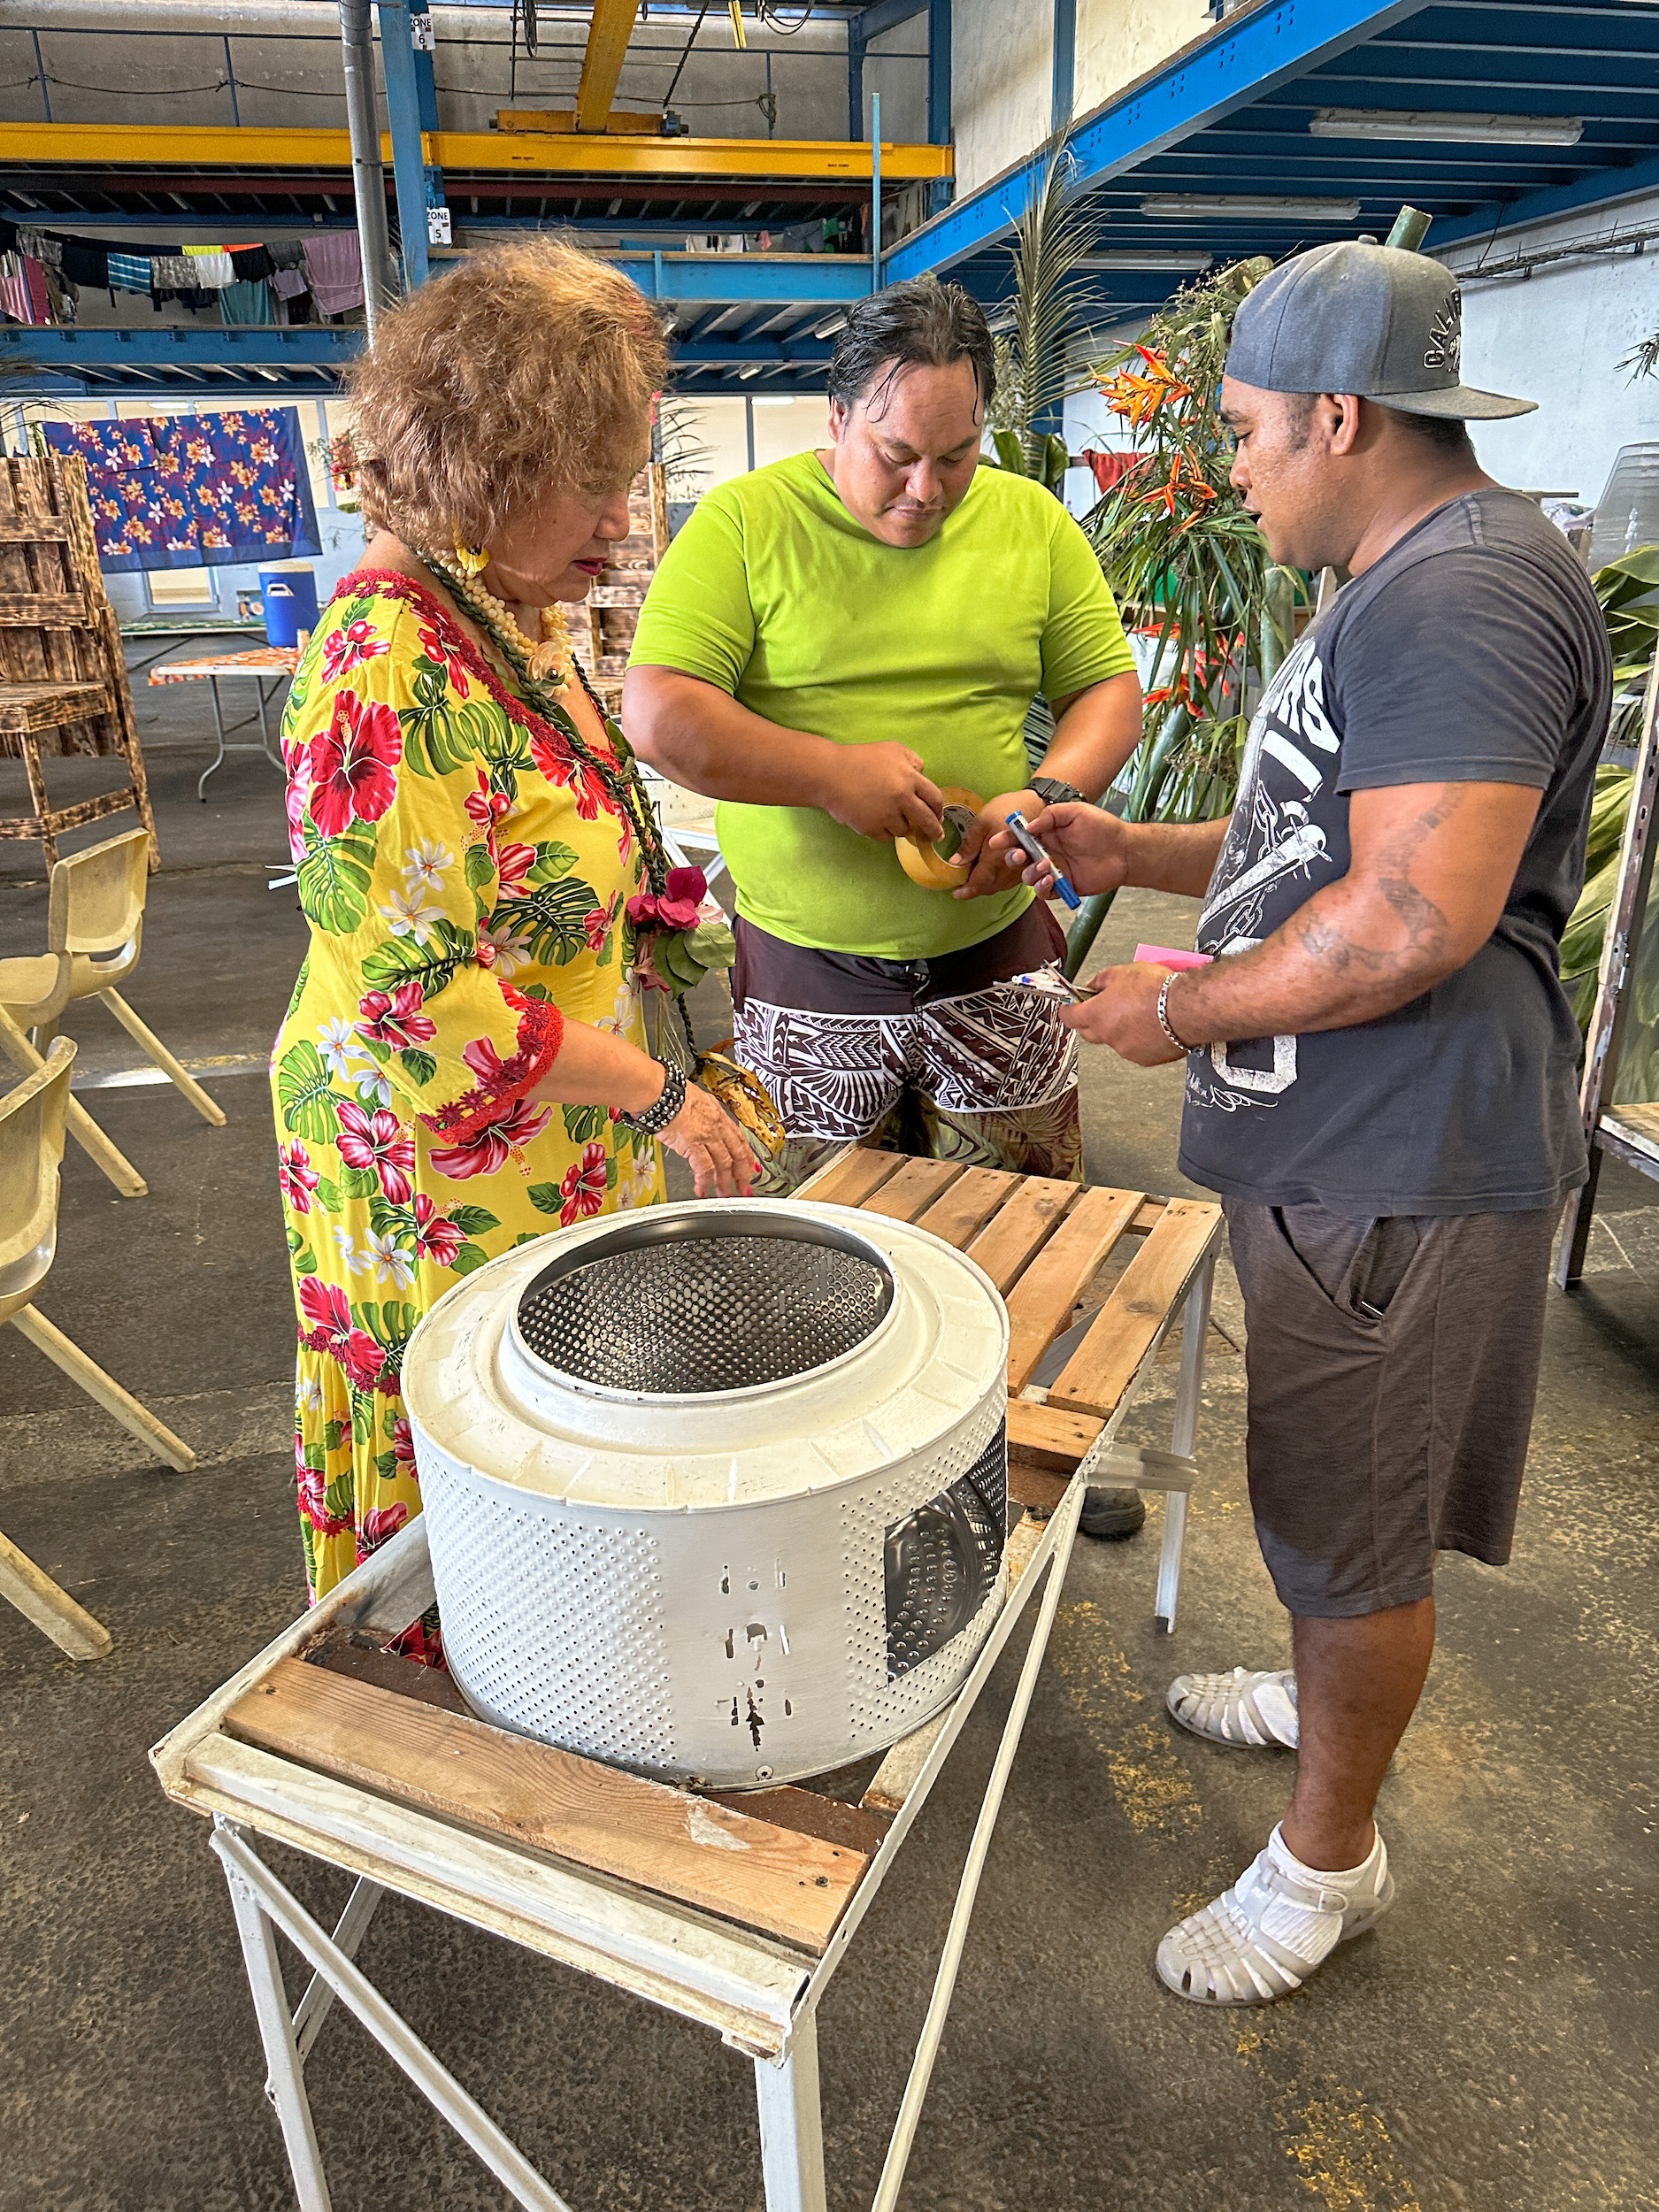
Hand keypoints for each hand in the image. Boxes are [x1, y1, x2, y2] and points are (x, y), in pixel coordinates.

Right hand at [658, 1079, 756, 1197]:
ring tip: (723, 1194)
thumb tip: (699, 1125)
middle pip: (737, 1153)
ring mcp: (706, 1135)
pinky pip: (704, 1167)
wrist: (659, 1091)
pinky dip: (704, 1181)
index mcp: (718, 1114)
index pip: (739, 1138)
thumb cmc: (669, 1093)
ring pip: (724, 1163)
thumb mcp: (694, 1101)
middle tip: (744, 1188)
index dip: (747, 1155)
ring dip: (724, 1182)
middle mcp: (716, 1125)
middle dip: (742, 1174)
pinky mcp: (693, 1144)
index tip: (752, 1167)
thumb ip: (701, 1115)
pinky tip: (702, 1189)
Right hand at [819, 742, 942, 843]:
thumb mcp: (891, 749)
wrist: (829, 774)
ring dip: (902, 826)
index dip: (938, 809)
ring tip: (890, 816)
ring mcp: (886, 815)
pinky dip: (884, 831)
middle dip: (933, 830)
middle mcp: (901, 798)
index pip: (934, 798)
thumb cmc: (860, 759)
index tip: (939, 816)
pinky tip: (876, 820)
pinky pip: (886, 837)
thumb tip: (922, 774)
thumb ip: (912, 760)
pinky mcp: (871, 828)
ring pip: (905, 830)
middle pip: (926, 820)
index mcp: (909, 778)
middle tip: (935, 835)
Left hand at [951, 789, 1039, 898]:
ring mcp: (1020, 869)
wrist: (1037, 803)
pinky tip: (990, 873)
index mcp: (996, 861)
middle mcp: (1009, 870)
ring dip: (986, 886)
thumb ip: (969, 846)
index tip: (956, 892)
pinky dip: (997, 880)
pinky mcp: (1027, 866)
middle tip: (962, 886)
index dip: (966, 891)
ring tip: (974, 879)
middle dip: (974, 889)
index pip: (978, 884)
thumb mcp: (981, 823)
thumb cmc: (1009, 809)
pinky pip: (1009, 880)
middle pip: (988, 888)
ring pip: (999, 886)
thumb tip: (955, 863)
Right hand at [986, 801, 1132, 898]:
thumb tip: (1029, 826)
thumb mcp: (1075, 811)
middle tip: (1018, 855)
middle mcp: (1047, 852)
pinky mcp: (1063, 887)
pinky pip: (1043, 892)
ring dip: (1031, 872)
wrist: (1124, 850)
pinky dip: (1041, 888)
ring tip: (1046, 864)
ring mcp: (1054, 871)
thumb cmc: (1102, 827)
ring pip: (1029, 877)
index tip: (997, 841)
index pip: (1020, 837)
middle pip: (1019, 859)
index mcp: (1046, 834)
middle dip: (1013, 858)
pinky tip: (1049, 879)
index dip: (1006, 839)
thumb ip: (1051, 815)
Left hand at [1059, 963, 1185, 1066]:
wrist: (1188, 1008)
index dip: (1068, 1009)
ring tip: (1139, 1013)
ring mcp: (1126, 1050)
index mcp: (1097, 1014)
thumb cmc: (1158, 990)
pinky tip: (1152, 1025)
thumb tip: (1094, 985)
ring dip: (1120, 1029)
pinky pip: (1135, 1049)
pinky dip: (1139, 1039)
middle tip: (1105, 1006)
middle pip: (1088, 1032)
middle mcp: (1108, 1036)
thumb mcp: (1123, 972)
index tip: (1069, 1005)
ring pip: (1114, 1040)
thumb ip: (1101, 981)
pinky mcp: (1145, 1059)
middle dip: (1092, 1020)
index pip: (1068, 1017)